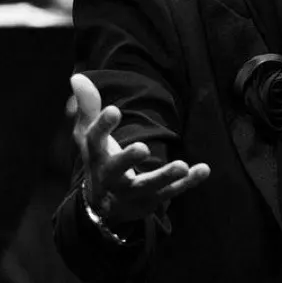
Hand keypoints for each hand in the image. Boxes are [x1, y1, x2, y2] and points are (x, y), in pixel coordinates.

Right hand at [70, 72, 209, 230]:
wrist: (105, 206)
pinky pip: (172, 192)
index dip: (103, 126)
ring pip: (148, 185)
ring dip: (165, 176)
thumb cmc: (100, 160)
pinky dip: (188, 182)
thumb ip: (88, 106)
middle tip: (142, 147)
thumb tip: (77, 76)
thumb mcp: (89, 135)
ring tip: (181, 165)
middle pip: (116, 169)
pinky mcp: (153, 200)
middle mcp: (111, 176)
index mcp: (96, 156)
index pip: (95, 140)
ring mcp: (133, 191)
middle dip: (128, 159)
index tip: (114, 110)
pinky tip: (204, 169)